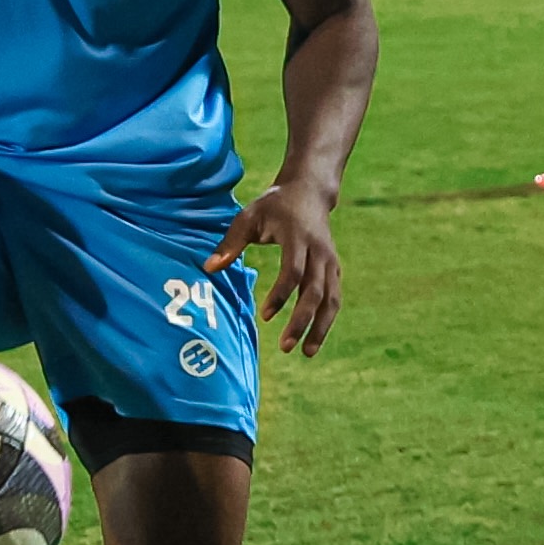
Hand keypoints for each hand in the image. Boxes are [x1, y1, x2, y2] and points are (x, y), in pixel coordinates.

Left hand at [211, 178, 345, 353]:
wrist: (309, 191)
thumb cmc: (274, 205)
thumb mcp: (249, 217)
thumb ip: (230, 243)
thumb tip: (208, 269)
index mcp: (298, 237)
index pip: (293, 272)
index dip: (280, 295)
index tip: (264, 315)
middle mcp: (319, 252)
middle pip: (315, 292)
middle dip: (302, 321)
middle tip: (285, 346)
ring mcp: (330, 261)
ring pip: (331, 300)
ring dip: (320, 328)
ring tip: (305, 353)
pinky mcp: (334, 269)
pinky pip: (334, 299)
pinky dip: (326, 320)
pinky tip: (313, 340)